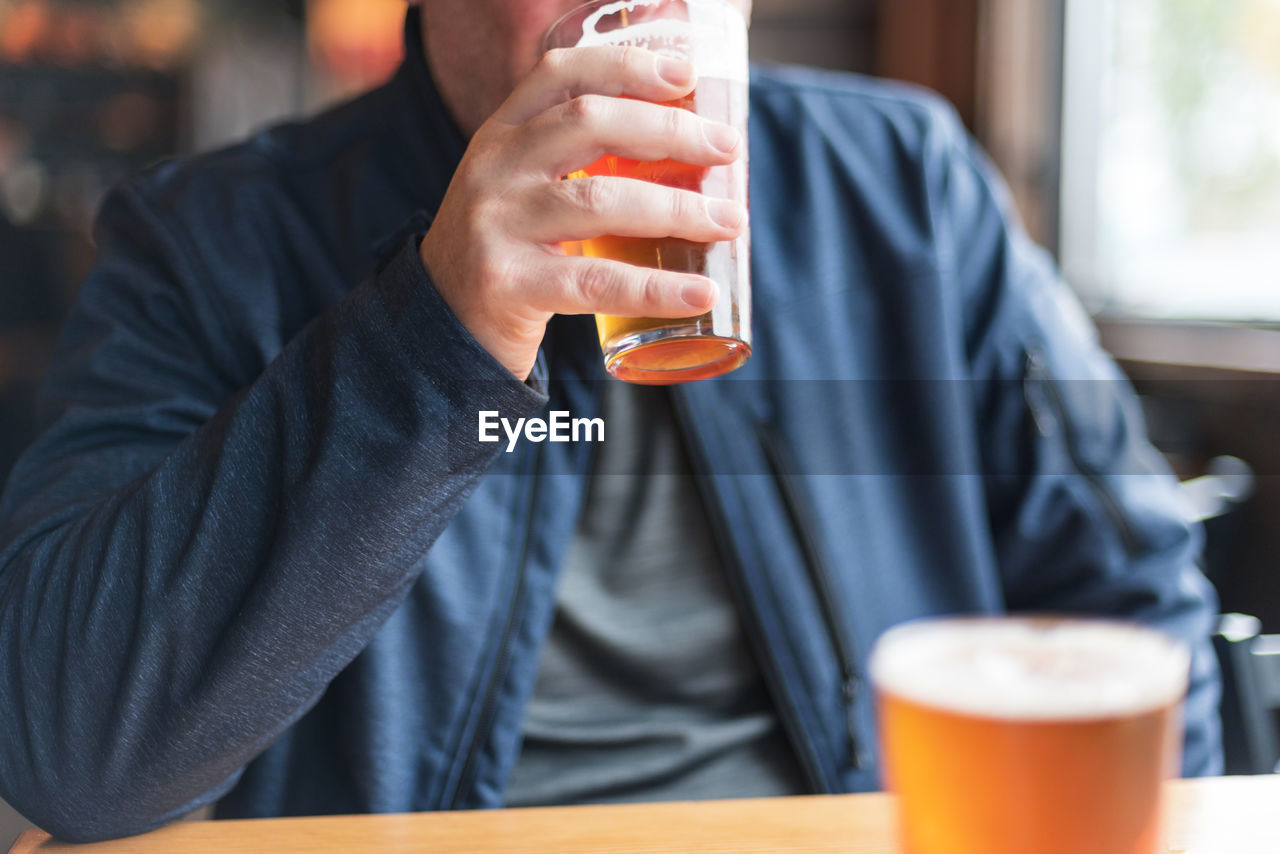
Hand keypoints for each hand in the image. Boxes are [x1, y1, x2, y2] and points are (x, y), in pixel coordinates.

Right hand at [419, 46, 745, 380]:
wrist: (441, 327)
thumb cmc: (508, 252)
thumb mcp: (521, 189)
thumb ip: (574, 162)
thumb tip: (689, 150)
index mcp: (501, 134)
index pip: (561, 75)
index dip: (626, 65)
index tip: (685, 74)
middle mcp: (494, 169)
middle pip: (590, 124)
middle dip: (670, 130)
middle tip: (729, 149)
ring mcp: (497, 226)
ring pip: (599, 201)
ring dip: (677, 209)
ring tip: (730, 222)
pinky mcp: (508, 285)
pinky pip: (596, 282)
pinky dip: (656, 287)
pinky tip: (700, 294)